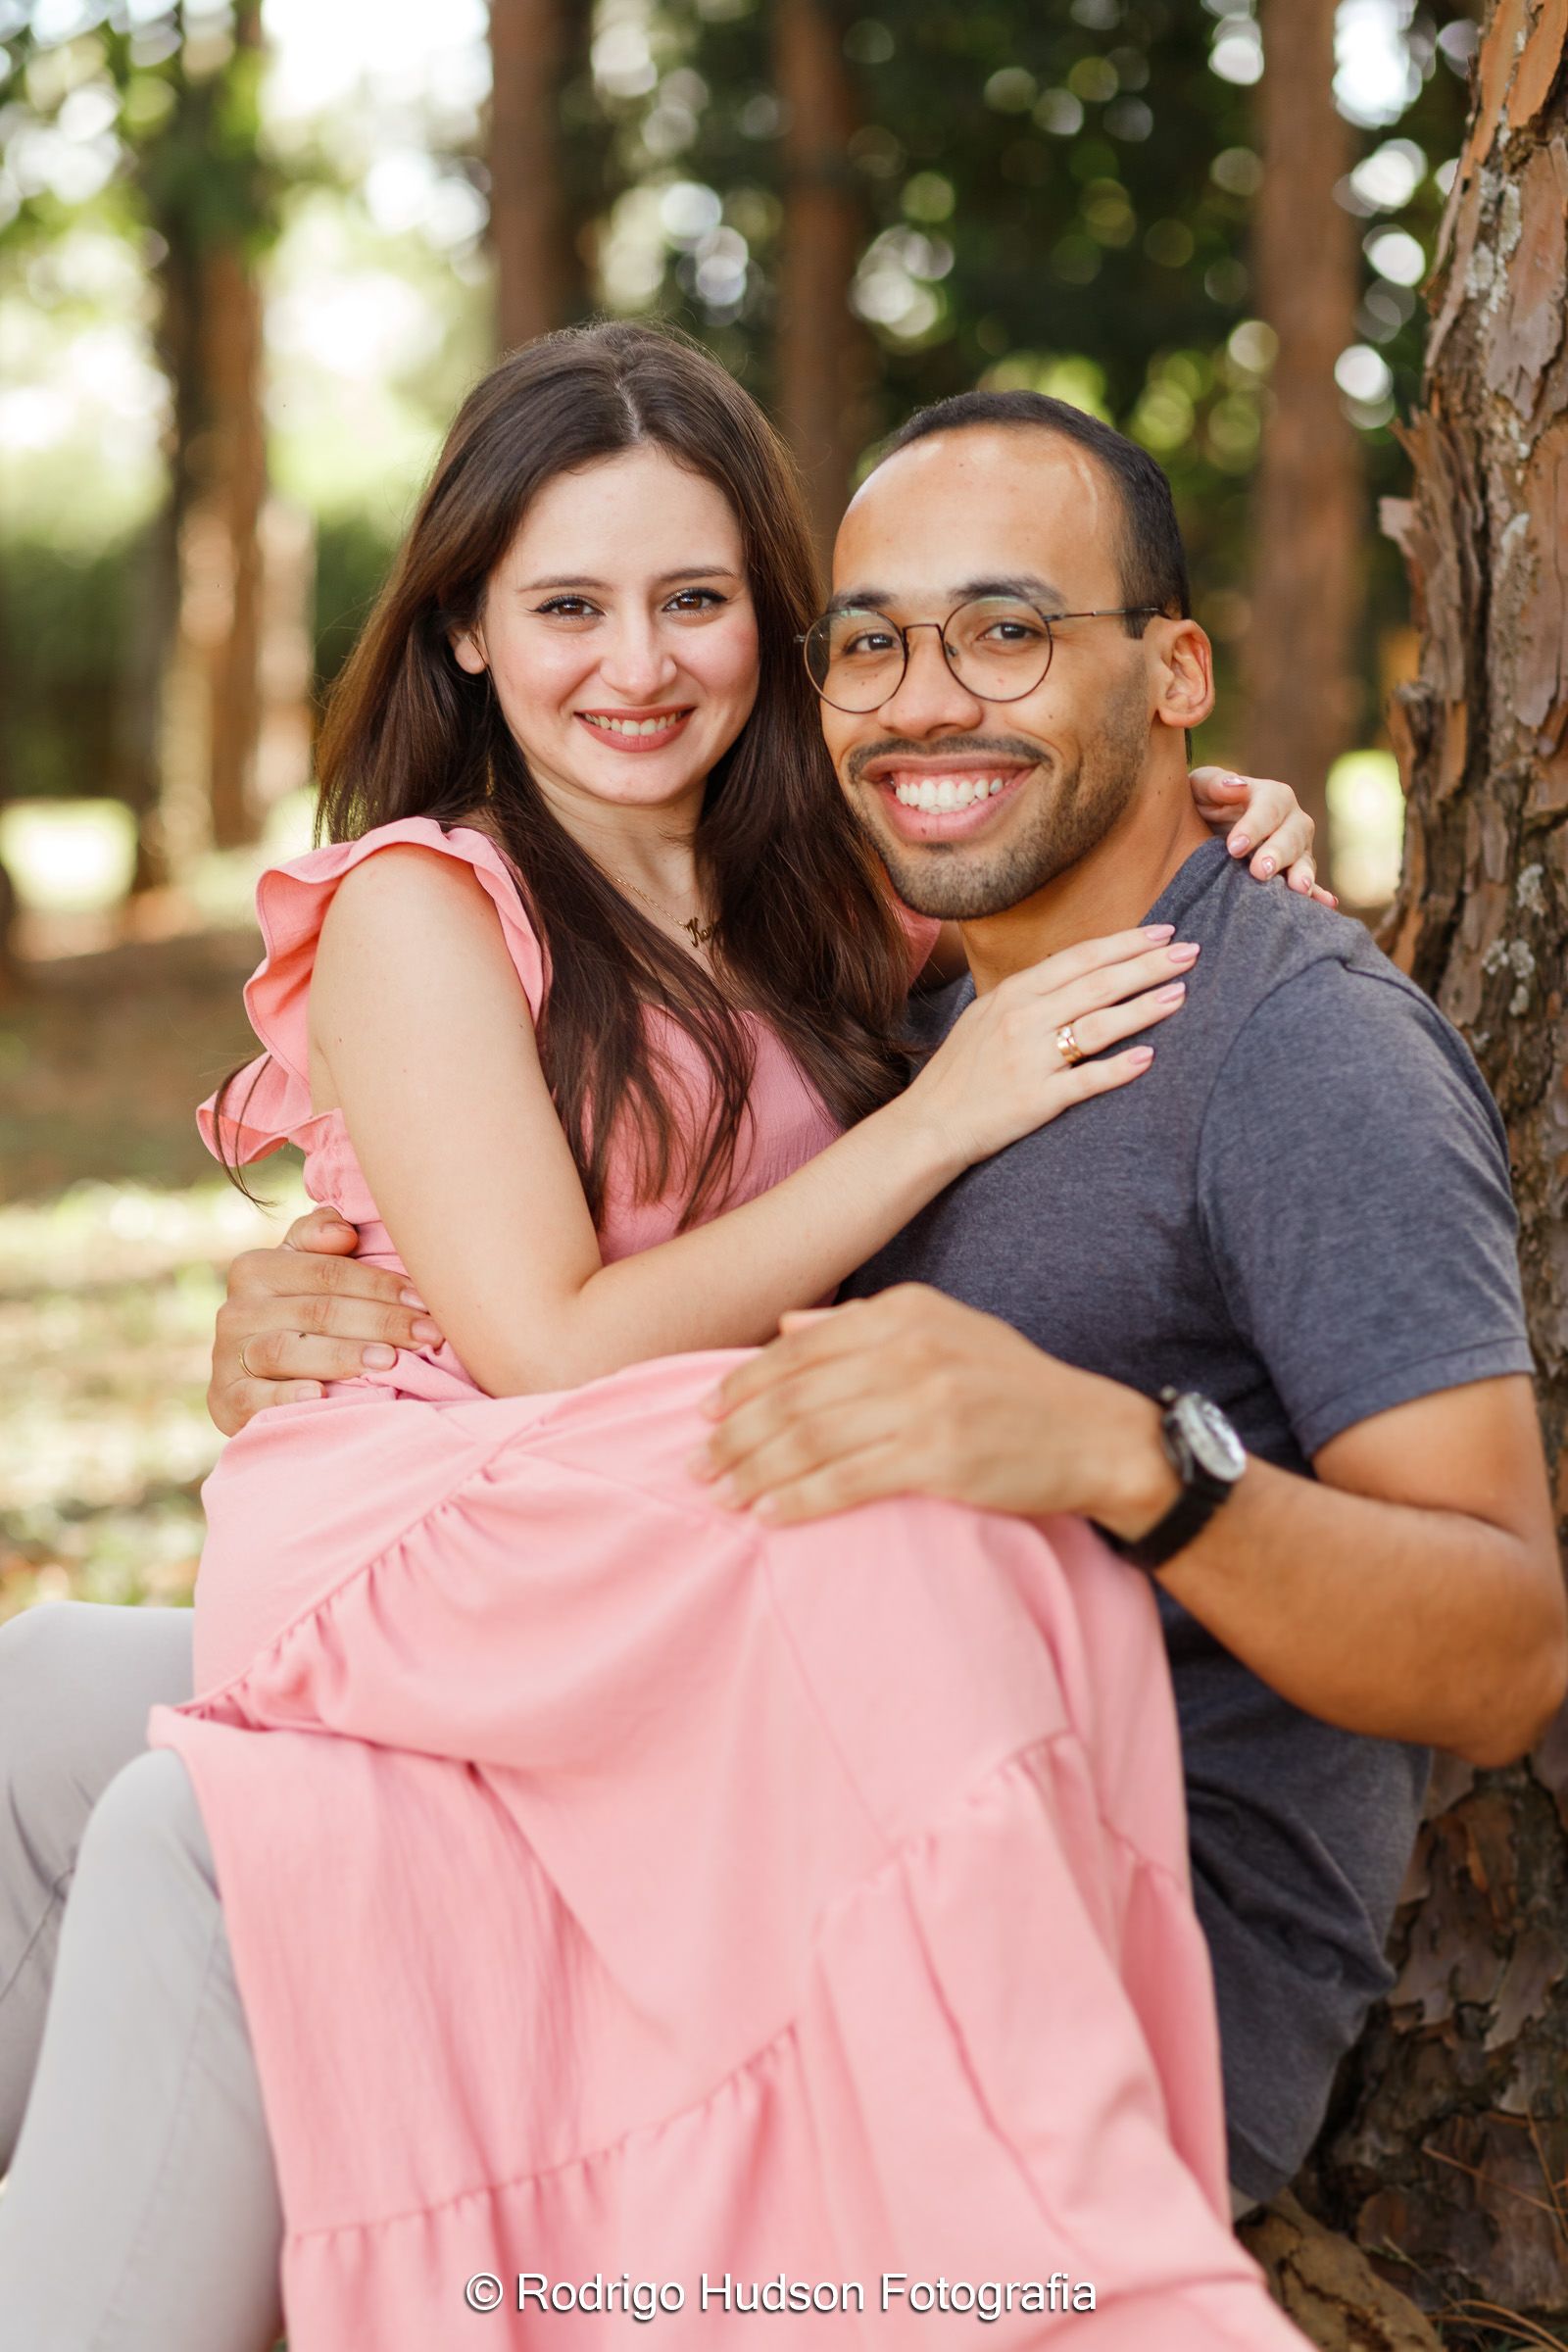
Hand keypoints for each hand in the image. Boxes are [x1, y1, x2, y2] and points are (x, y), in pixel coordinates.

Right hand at [208, 1205, 442, 1436]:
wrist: (251, 1381)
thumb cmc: (296, 1318)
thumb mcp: (301, 1272)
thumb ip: (318, 1238)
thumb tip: (343, 1231)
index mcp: (257, 1268)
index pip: (328, 1272)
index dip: (380, 1285)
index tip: (426, 1302)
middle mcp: (237, 1309)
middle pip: (318, 1311)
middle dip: (381, 1322)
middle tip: (428, 1336)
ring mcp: (227, 1355)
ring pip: (287, 1350)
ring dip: (342, 1355)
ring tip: (389, 1362)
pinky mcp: (225, 1400)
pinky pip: (253, 1396)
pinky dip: (286, 1396)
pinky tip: (320, 1397)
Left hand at [691, 1284, 1173, 1528]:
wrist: (1094, 1435)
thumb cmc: (1013, 1387)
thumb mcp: (945, 1330)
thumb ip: (864, 1326)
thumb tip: (786, 1326)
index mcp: (905, 1310)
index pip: (799, 1347)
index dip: (743, 1384)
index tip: (705, 1414)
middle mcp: (910, 1347)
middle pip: (794, 1395)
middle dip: (734, 1434)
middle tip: (695, 1464)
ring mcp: (925, 1401)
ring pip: (809, 1439)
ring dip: (753, 1471)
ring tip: (719, 1495)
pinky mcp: (938, 1457)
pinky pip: (845, 1481)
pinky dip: (797, 1500)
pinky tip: (767, 1515)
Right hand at [896, 924, 1196, 1173]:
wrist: (930, 1123)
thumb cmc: (961, 1070)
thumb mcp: (986, 1015)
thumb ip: (1029, 993)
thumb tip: (1077, 973)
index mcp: (1013, 993)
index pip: (1080, 958)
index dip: (1125, 944)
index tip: (1164, 934)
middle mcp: (1023, 1019)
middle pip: (1098, 984)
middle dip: (1148, 966)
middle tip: (1191, 953)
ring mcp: (1030, 1059)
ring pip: (1098, 1026)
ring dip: (1143, 1008)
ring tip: (1180, 994)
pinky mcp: (1037, 1099)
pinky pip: (1086, 1081)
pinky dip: (1118, 1069)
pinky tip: (1148, 1058)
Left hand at [1188, 766, 1336, 905]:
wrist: (1203, 832)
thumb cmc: (1202, 805)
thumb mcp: (1199, 788)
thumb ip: (1212, 784)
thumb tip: (1236, 785)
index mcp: (1270, 796)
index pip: (1269, 807)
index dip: (1253, 827)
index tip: (1233, 847)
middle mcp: (1291, 820)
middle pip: (1292, 835)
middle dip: (1277, 853)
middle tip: (1260, 871)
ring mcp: (1297, 848)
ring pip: (1304, 859)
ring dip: (1301, 874)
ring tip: (1298, 888)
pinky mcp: (1296, 873)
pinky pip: (1311, 884)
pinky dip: (1318, 894)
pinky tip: (1326, 903)